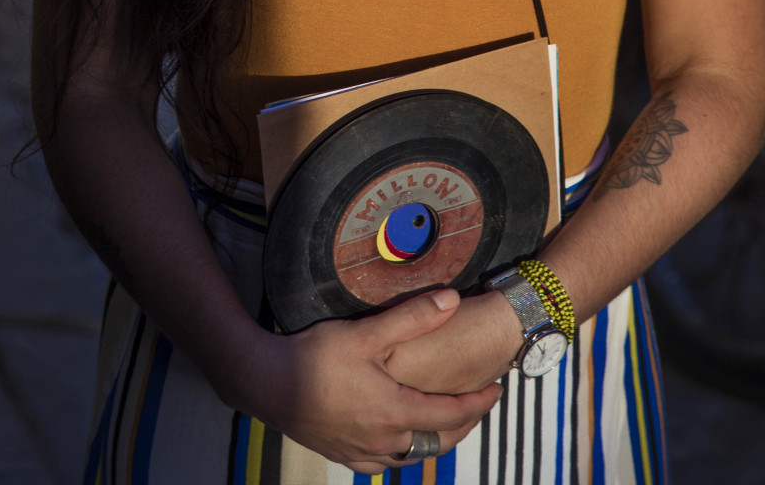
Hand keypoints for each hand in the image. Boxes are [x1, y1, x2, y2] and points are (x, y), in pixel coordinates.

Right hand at [234, 289, 502, 471]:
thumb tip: (454, 300)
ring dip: (435, 440)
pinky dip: (403, 453)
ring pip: (413, 456)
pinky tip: (399, 441)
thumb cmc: (315, 357)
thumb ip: (412, 317)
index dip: (478, 404)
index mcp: (395, 412)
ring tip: (445, 421)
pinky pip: (384, 463)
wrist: (267, 384)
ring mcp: (363, 452)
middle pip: (438, 441)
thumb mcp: (366, 333)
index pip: (451, 414)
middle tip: (478, 405)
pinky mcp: (343, 455)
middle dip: (463, 425)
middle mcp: (384, 441)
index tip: (497, 390)